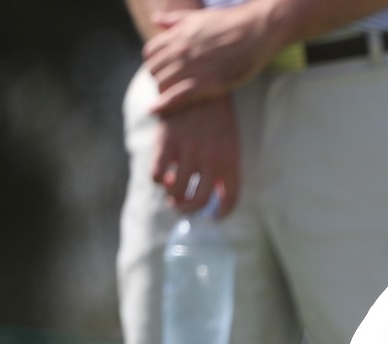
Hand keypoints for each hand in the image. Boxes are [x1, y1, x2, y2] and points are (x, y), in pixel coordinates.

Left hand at [143, 5, 282, 114]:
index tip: (161, 70)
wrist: (255, 32)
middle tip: (168, 85)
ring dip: (162, 92)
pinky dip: (163, 105)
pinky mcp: (206, 83)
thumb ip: (174, 20)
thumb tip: (155, 20)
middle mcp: (180, 51)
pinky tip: (155, 111)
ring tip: (170, 96)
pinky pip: (176, 96)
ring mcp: (192, 67)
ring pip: (162, 84)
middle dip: (157, 78)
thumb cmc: (231, 23)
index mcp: (178, 35)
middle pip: (154, 70)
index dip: (153, 62)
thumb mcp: (198, 17)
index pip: (150, 52)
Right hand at [151, 97, 241, 213]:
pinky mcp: (167, 143)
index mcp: (231, 161)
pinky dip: (158, 181)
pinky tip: (162, 175)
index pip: (230, 200)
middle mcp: (211, 160)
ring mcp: (188, 152)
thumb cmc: (215, 117)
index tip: (212, 216)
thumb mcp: (228, 142)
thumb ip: (223, 167)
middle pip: (198, 202)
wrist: (198, 84)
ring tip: (171, 191)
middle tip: (181, 205)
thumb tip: (211, 195)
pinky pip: (157, 175)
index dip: (221, 214)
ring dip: (172, 198)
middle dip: (188, 209)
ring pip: (176, 193)